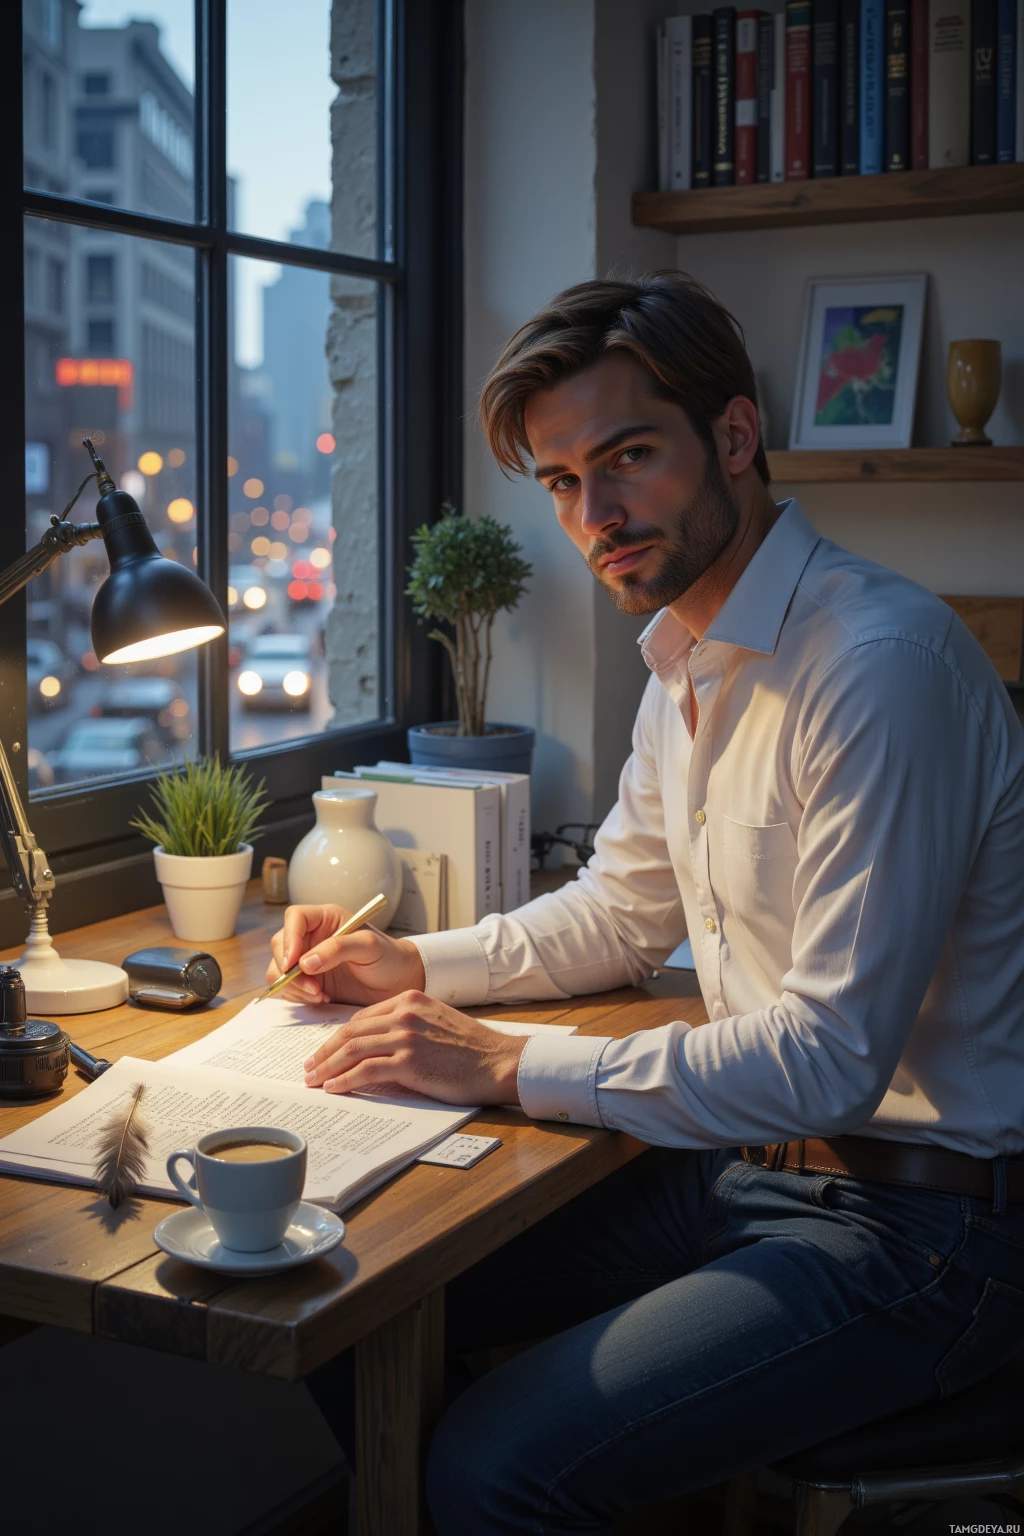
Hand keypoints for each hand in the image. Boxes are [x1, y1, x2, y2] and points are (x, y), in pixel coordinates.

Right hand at [266, 903, 426, 1005]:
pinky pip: (287, 988)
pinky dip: (298, 996)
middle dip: (289, 970)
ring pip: (279, 969)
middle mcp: (312, 937)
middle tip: (313, 988)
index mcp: (325, 919)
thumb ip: (337, 949)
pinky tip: (321, 999)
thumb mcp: (369, 947)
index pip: (295, 918)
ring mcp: (307, 960)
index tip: (294, 964)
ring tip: (320, 995)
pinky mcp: (307, 981)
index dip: (289, 939)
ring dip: (293, 986)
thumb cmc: (389, 957)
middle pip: (280, 946)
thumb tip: (304, 963)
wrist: (398, 983)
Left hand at [302, 991, 526, 1105]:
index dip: (338, 1037)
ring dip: (327, 1067)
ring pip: (352, 1050)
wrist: (498, 1061)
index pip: (361, 1017)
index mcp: (409, 999)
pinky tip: (334, 1088)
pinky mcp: (408, 1062)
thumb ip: (407, 1024)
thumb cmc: (470, 1047)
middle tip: (309, 1067)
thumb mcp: (436, 1020)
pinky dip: (344, 1080)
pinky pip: (365, 1071)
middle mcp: (404, 1013)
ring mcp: (405, 1037)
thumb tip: (374, 1044)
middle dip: (324, 1051)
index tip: (325, 1051)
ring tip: (314, 1080)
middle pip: (350, 1032)